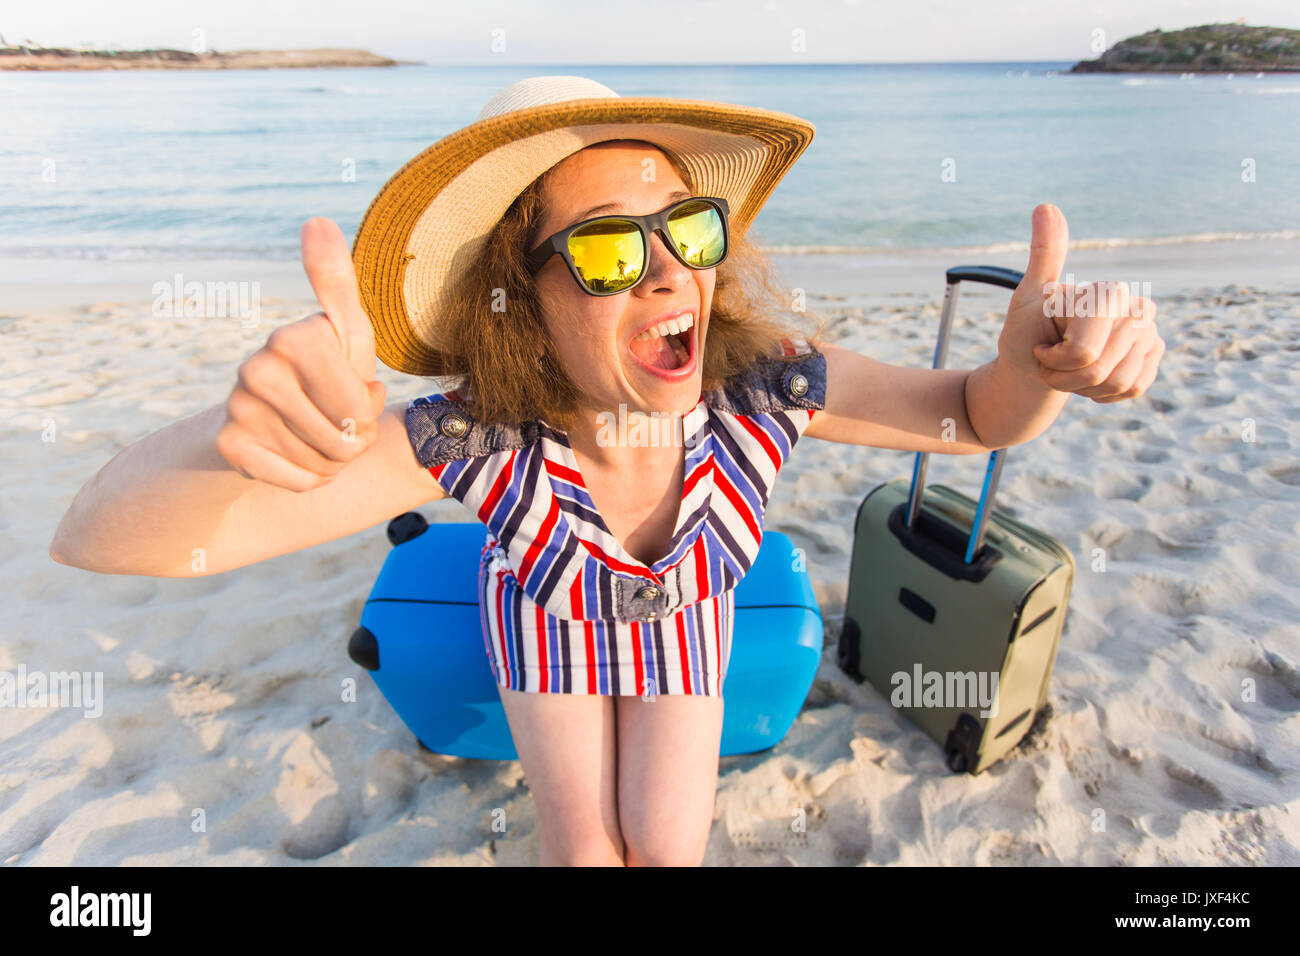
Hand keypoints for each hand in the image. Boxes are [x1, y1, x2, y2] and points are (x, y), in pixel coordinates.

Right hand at [216, 218, 386, 491]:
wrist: (257, 424)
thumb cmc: (319, 376)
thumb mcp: (344, 335)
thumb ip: (339, 284)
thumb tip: (317, 219)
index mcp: (295, 337)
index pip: (363, 403)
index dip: (367, 408)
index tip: (348, 389)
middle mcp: (258, 366)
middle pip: (347, 436)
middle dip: (352, 440)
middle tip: (332, 419)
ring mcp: (239, 407)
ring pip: (325, 463)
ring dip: (331, 460)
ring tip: (311, 434)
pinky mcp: (229, 446)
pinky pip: (301, 481)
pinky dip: (307, 478)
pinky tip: (288, 455)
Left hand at [998, 204, 1164, 403]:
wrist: (1038, 366)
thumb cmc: (1029, 332)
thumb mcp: (1028, 296)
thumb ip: (1044, 255)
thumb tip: (1045, 206)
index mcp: (1110, 292)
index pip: (1085, 351)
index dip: (1057, 359)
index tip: (1043, 346)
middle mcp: (1139, 308)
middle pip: (1100, 368)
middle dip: (1066, 376)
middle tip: (1052, 362)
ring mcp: (1150, 334)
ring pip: (1117, 382)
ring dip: (1082, 386)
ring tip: (1070, 370)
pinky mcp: (1154, 359)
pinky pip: (1131, 389)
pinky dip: (1102, 394)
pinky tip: (1090, 379)